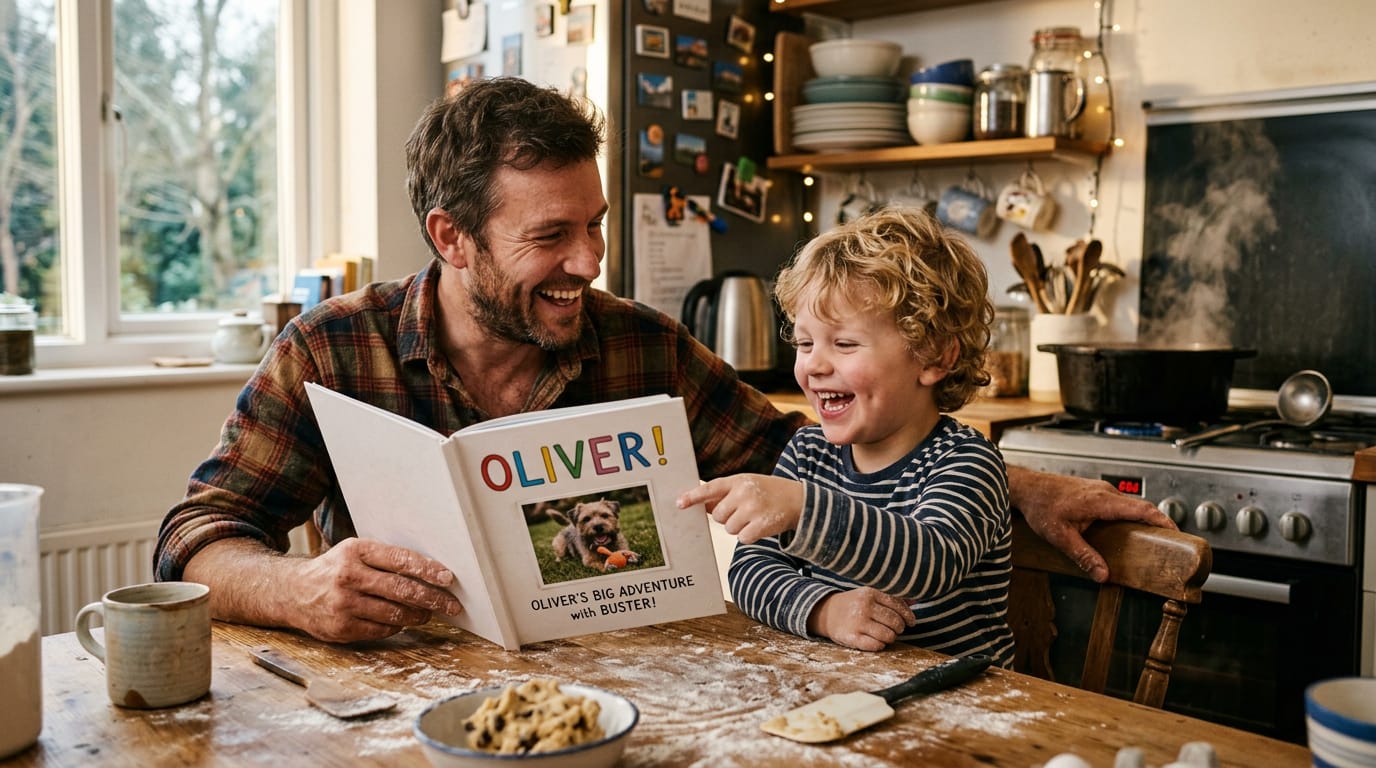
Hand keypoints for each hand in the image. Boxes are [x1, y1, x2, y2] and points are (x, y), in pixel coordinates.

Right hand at [184, 537, 461, 643]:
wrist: (291, 592)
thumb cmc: (334, 569)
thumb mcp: (354, 552)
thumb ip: (385, 559)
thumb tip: (431, 572)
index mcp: (355, 551)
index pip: (401, 560)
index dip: (428, 570)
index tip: (449, 579)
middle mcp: (348, 576)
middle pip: (402, 590)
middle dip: (433, 599)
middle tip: (452, 605)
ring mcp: (343, 604)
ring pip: (395, 614)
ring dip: (418, 615)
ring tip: (429, 613)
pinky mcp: (341, 628)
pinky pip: (381, 629)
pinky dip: (396, 626)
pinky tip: (401, 620)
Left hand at [676, 474, 804, 543]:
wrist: (798, 500)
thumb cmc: (767, 492)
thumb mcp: (745, 486)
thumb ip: (724, 494)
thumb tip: (701, 505)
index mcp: (738, 481)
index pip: (710, 488)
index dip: (693, 496)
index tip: (679, 503)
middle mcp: (745, 493)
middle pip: (719, 515)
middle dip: (728, 517)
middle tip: (743, 511)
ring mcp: (754, 508)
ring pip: (729, 528)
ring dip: (739, 527)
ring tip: (754, 517)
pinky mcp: (762, 525)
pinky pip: (742, 538)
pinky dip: (749, 536)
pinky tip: (760, 525)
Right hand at [806, 587, 915, 651]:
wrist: (826, 612)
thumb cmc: (854, 604)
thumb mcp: (870, 595)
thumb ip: (892, 598)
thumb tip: (916, 600)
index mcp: (870, 593)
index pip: (898, 605)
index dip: (908, 616)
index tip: (911, 623)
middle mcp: (864, 607)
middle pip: (895, 622)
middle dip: (899, 628)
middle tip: (896, 629)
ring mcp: (857, 622)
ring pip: (888, 635)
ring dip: (891, 638)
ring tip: (887, 635)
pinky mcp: (851, 637)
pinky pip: (876, 645)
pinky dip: (880, 645)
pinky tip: (878, 641)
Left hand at [1008, 465, 1175, 582]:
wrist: (1027, 487)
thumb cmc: (1040, 506)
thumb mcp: (1060, 536)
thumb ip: (1083, 556)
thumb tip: (1102, 575)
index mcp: (1101, 501)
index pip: (1142, 509)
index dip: (1162, 521)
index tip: (1177, 534)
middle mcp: (1105, 492)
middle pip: (1141, 507)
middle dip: (1158, 524)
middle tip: (1171, 544)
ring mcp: (1101, 490)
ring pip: (1131, 506)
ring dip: (1144, 520)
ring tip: (1154, 541)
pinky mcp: (1096, 492)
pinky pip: (1121, 504)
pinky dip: (1131, 517)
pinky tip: (1129, 532)